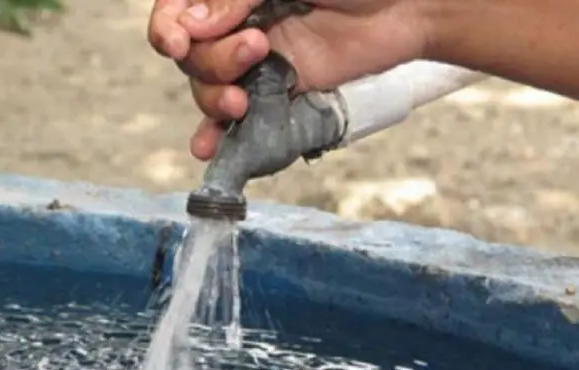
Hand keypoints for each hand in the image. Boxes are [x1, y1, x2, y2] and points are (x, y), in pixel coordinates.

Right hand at [148, 0, 429, 159]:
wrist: (410, 5)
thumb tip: (192, 28)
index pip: (177, 8)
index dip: (167, 28)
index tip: (176, 44)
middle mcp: (237, 22)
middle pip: (192, 55)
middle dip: (213, 61)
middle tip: (256, 48)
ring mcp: (257, 59)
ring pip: (209, 88)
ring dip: (214, 100)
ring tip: (244, 101)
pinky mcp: (280, 90)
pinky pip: (240, 116)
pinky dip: (220, 134)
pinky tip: (208, 147)